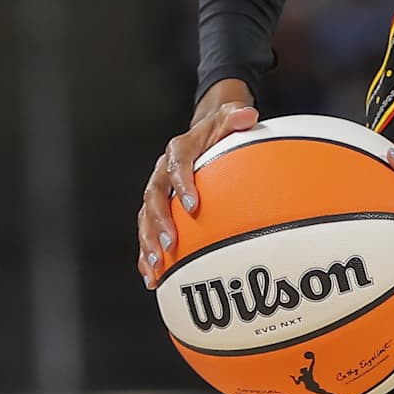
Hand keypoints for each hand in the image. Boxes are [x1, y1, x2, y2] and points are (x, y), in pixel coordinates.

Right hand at [137, 79, 255, 288]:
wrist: (201, 136)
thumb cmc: (219, 131)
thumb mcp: (228, 119)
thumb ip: (235, 117)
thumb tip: (247, 115)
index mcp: (179, 150)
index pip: (177, 165)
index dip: (182, 184)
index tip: (192, 205)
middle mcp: (162, 172)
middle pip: (154, 197)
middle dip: (159, 222)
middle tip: (170, 244)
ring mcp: (157, 193)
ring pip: (145, 219)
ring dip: (148, 243)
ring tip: (157, 266)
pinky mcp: (156, 211)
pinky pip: (146, 234)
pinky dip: (147, 256)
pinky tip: (153, 279)